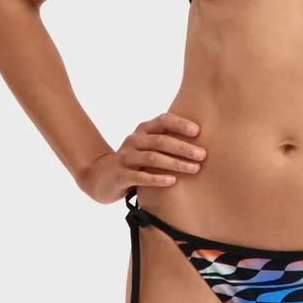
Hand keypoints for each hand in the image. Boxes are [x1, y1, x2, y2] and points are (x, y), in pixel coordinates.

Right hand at [77, 111, 206, 203]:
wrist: (99, 176)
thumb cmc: (133, 161)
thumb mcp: (146, 147)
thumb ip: (165, 142)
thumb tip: (200, 142)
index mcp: (142, 130)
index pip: (162, 121)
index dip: (180, 124)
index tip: (198, 131)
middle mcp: (134, 141)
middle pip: (161, 141)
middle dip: (184, 147)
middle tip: (203, 155)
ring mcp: (126, 158)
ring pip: (153, 158)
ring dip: (175, 163)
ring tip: (194, 169)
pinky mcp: (121, 175)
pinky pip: (141, 176)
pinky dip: (157, 178)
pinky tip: (172, 181)